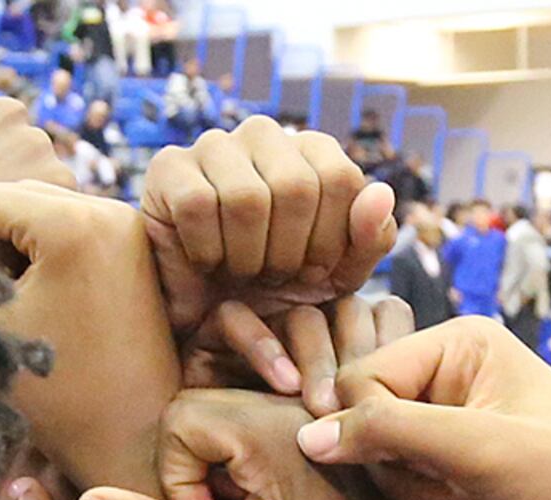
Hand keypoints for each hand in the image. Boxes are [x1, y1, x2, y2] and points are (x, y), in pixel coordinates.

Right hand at [0, 178, 179, 495]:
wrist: (134, 442)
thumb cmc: (54, 397)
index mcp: (71, 223)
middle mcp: (110, 208)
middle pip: (15, 195)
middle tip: (13, 308)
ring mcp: (133, 225)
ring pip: (45, 209)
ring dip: (24, 248)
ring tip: (38, 309)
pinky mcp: (143, 245)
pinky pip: (77, 225)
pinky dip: (56, 254)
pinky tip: (64, 305)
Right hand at [136, 117, 393, 394]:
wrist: (210, 315)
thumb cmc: (281, 287)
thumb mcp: (340, 274)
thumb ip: (371, 238)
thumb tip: (382, 192)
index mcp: (312, 149)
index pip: (341, 178)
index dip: (331, 240)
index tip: (314, 270)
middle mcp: (264, 134)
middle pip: (296, 187)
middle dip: (289, 253)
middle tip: (274, 277)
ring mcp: (214, 144)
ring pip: (247, 198)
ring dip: (248, 257)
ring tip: (242, 272)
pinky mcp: (168, 166)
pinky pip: (198, 205)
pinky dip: (207, 251)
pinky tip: (207, 262)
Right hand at [148, 387, 419, 499]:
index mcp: (274, 431)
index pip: (179, 422)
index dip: (180, 482)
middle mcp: (301, 409)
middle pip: (204, 414)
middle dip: (202, 474)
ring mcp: (321, 419)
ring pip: (235, 423)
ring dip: (231, 472)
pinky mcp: (335, 435)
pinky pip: (269, 432)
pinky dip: (260, 470)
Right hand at [299, 315, 550, 499]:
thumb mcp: (476, 445)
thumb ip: (386, 432)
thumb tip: (306, 436)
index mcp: (460, 344)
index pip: (361, 375)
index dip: (362, 424)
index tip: (401, 460)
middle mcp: (452, 379)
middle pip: (363, 417)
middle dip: (389, 461)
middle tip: (443, 481)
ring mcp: (456, 432)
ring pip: (379, 460)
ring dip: (406, 490)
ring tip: (458, 499)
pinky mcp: (461, 479)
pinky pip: (403, 489)